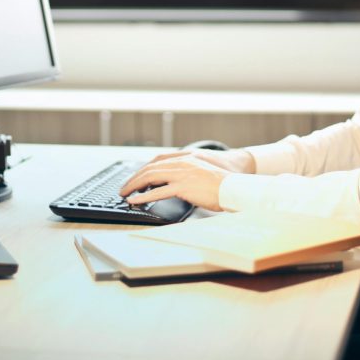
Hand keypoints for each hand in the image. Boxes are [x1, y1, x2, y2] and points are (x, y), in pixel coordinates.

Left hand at [119, 149, 253, 210]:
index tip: (136, 176)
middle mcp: (182, 162)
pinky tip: (135, 201)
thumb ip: (188, 173)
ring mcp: (182, 174)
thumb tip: (175, 183)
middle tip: (124, 187)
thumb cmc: (222, 183)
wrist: (235, 187)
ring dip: (134, 185)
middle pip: (150, 167)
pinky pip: (158, 192)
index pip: (158, 160)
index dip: (144, 168)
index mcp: (186, 158)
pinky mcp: (183, 187)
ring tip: (125, 194)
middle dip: (135, 177)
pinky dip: (143, 196)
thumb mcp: (202, 172)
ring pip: (150, 177)